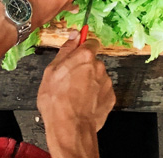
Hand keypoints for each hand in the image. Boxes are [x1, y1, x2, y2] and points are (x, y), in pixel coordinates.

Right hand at [38, 31, 115, 157]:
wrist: (70, 127)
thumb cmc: (57, 100)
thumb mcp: (51, 71)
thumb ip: (66, 50)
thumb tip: (75, 34)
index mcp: (85, 56)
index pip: (90, 42)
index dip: (82, 48)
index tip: (76, 55)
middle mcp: (100, 66)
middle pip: (93, 61)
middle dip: (84, 68)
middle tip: (69, 81)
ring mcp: (107, 83)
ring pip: (98, 77)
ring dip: (89, 82)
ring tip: (75, 96)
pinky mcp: (111, 97)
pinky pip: (102, 91)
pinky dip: (95, 95)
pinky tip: (83, 104)